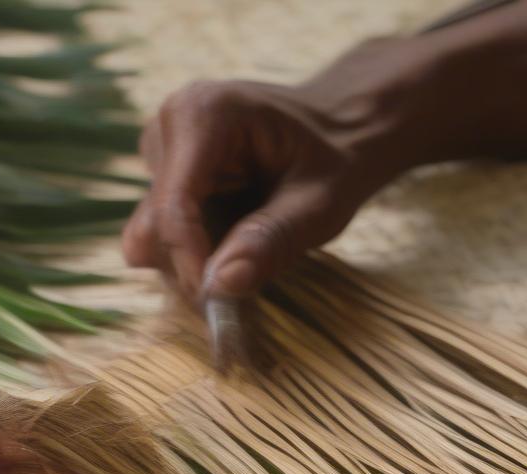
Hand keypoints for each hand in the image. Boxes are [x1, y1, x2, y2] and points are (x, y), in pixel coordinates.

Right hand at [125, 1, 526, 306]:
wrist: (369, 111)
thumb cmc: (355, 146)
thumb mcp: (324, 201)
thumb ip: (270, 244)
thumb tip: (221, 292)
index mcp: (203, 116)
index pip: (172, 212)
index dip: (194, 269)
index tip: (222, 311)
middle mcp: (172, 119)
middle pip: (157, 224)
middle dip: (197, 266)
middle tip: (250, 284)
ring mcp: (166, 140)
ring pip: (158, 230)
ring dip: (202, 258)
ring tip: (257, 243)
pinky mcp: (171, 161)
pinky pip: (168, 225)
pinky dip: (202, 245)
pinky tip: (241, 233)